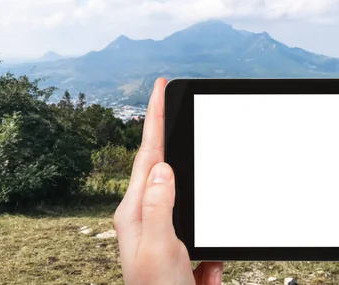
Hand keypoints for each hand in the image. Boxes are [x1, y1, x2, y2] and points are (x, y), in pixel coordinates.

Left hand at [114, 78, 222, 284]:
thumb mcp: (158, 251)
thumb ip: (158, 208)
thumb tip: (162, 167)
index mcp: (134, 213)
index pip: (148, 155)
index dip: (154, 118)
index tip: (160, 87)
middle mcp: (144, 216)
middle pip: (158, 163)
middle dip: (165, 131)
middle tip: (169, 101)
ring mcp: (162, 229)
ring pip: (177, 187)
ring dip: (186, 167)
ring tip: (182, 138)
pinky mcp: (179, 243)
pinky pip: (194, 217)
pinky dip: (204, 218)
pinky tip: (200, 234)